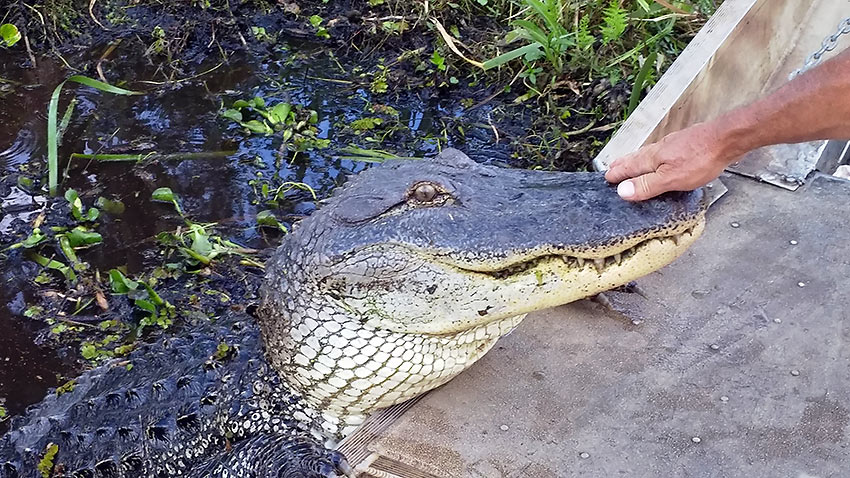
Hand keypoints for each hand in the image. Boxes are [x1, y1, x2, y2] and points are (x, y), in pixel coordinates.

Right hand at [604, 122, 734, 200]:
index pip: (629, 167)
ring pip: (649, 154)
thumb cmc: (702, 158)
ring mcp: (673, 144)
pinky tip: (661, 160)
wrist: (727, 138)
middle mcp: (660, 149)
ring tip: (631, 163)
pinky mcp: (686, 144)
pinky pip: (663, 152)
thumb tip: (622, 190)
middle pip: (636, 158)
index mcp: (653, 158)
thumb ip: (647, 185)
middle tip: (613, 167)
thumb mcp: (671, 179)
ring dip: (637, 160)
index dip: (618, 174)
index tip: (607, 178)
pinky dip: (654, 158)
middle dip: (623, 164)